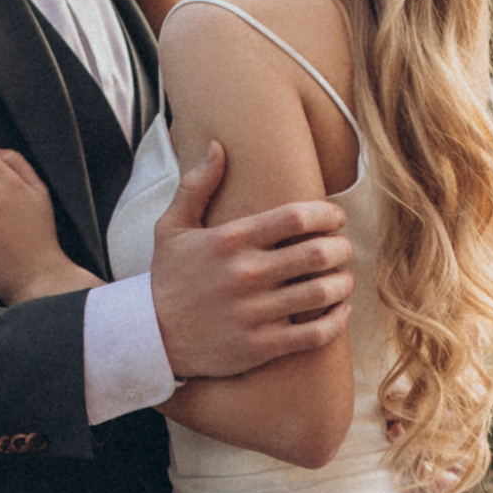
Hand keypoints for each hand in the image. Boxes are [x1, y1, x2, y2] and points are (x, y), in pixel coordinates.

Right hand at [149, 141, 354, 379]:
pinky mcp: (261, 346)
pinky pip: (315, 334)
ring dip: (343, 282)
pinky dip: (337, 320)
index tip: (335, 218)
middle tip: (343, 248)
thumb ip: (196, 185)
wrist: (148, 338)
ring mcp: (255, 313)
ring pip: (322, 293)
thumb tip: (218, 146)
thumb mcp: (171, 227)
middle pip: (317, 253)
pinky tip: (339, 310)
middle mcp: (245, 275)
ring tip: (343, 278)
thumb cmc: (167, 278)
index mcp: (230, 240)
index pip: (296, 217)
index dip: (327, 214)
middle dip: (341, 248)